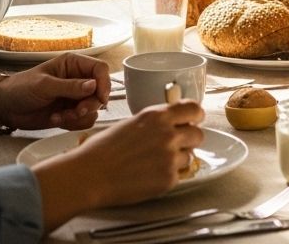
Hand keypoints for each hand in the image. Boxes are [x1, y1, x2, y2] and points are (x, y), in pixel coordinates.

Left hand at [0, 53, 110, 130]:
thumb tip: (94, 85)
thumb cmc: (21, 88)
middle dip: (90, 105)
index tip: (101, 99)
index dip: (104, 83)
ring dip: (79, 116)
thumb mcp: (45, 85)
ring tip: (60, 116)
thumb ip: (70, 86)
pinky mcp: (71, 113)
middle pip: (100, 92)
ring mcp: (75, 97)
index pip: (100, 69)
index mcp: (73, 65)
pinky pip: (84, 120)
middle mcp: (78, 79)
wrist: (5, 108)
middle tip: (76, 111)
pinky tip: (56, 119)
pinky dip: (73, 123)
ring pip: (94, 109)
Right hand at [70, 100, 204, 206]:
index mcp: (157, 116)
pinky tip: (149, 175)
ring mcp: (170, 157)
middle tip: (176, 146)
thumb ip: (155, 123)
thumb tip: (169, 125)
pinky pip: (179, 176)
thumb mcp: (131, 124)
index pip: (193, 109)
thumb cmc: (101, 151)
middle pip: (198, 134)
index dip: (196, 116)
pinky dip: (167, 177)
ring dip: (178, 160)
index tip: (194, 120)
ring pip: (189, 156)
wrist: (90, 175)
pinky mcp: (168, 178)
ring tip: (155, 163)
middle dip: (189, 140)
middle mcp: (168, 134)